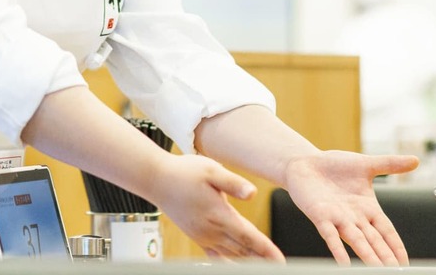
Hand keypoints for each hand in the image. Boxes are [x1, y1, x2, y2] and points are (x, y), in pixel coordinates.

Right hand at [148, 154, 285, 261]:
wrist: (156, 180)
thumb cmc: (184, 172)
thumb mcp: (211, 170)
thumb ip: (233, 183)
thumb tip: (252, 193)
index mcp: (219, 214)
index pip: (248, 237)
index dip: (266, 250)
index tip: (279, 260)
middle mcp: (211, 229)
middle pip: (243, 250)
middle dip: (262, 260)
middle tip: (279, 267)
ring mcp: (203, 235)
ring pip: (231, 255)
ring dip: (248, 262)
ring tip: (264, 267)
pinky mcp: (196, 235)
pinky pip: (216, 255)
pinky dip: (228, 262)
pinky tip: (236, 265)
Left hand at [282, 151, 418, 265]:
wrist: (304, 162)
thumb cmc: (334, 166)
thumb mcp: (366, 165)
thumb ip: (390, 164)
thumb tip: (416, 160)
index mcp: (368, 208)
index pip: (387, 231)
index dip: (396, 246)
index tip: (405, 262)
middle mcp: (354, 217)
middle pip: (375, 241)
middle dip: (386, 257)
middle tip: (397, 272)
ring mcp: (338, 218)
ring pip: (357, 241)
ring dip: (367, 256)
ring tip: (378, 270)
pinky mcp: (320, 215)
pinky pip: (330, 235)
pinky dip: (337, 249)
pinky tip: (344, 264)